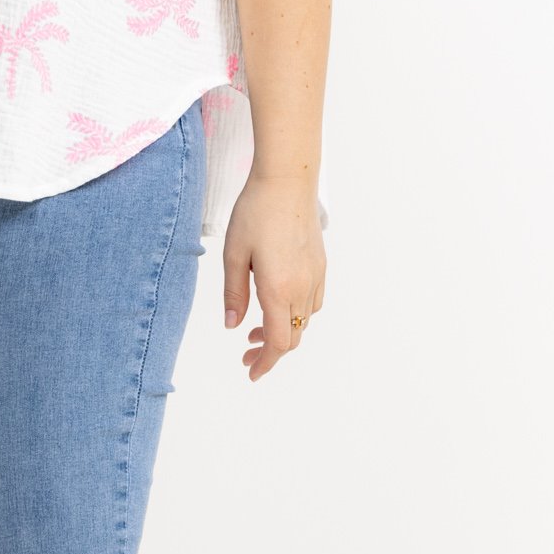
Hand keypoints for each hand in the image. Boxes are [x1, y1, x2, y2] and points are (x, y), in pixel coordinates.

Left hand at [221, 173, 325, 382]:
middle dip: (270, 352)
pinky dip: (296, 315)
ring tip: (256, 330)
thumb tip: (232, 326)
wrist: (287, 181)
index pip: (277, 342)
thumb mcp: (233, 254)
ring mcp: (315, 276)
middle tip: (245, 353)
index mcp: (278, 289)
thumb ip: (234, 294)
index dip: (265, 363)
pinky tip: (279, 304)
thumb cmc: (255, 213)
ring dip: (284, 333)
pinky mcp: (321, 265)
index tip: (251, 372)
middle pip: (293, 337)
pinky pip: (313, 303)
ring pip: (304, 322)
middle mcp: (302, 288)